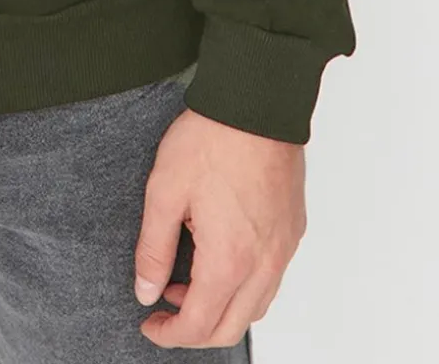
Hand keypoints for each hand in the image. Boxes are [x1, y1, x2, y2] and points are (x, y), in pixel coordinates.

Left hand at [133, 106, 305, 348]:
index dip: (170, 334)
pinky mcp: (292, 230)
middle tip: (164, 308)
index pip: (200, 325)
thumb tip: (147, 291)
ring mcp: (283, 249)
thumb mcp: (164, 192)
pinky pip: (270, 279)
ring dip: (220, 308)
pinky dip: (243, 286)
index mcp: (229, 261)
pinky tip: (219, 257)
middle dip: (194, 330)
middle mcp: (264, 265)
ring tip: (187, 280)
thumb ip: (154, 249)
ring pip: (255, 307)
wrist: (256, 104)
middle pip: (230, 328)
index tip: (150, 324)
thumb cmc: (211, 141)